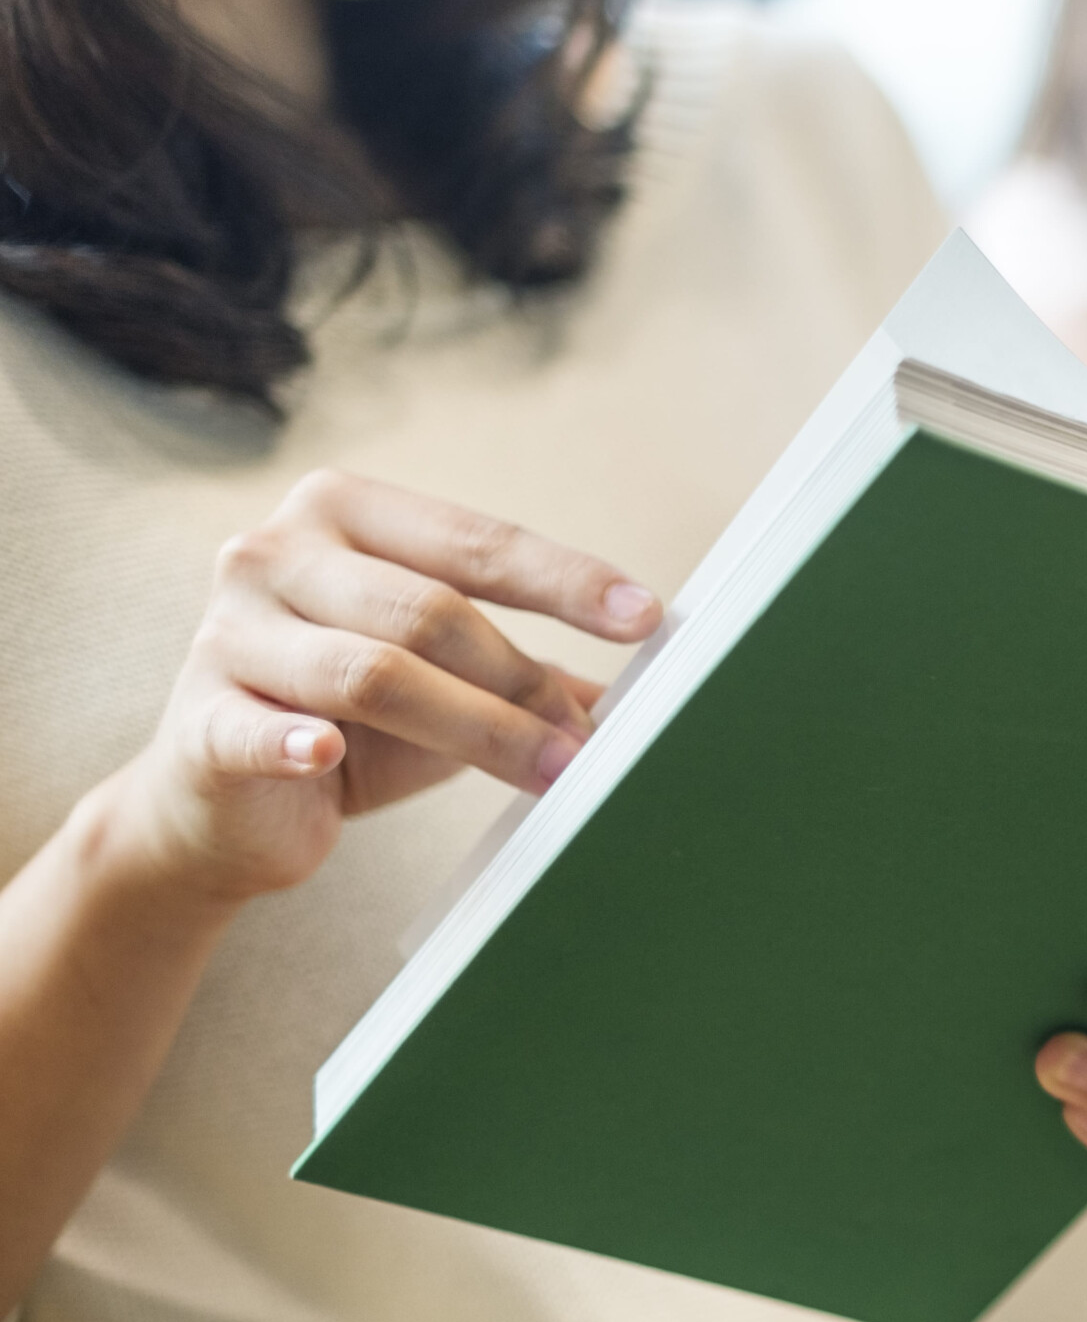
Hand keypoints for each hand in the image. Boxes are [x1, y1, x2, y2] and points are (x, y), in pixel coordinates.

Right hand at [95, 471, 660, 909]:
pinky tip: (325, 755)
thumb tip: (655, 684)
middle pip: (429, 611)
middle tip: (595, 738)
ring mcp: (225, 634)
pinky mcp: (197, 721)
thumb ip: (533, 672)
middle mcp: (273, 553)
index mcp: (343, 515)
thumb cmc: (354, 725)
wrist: (223, 806)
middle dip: (526, 680)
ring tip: (555, 771)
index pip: (472, 541)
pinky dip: (294, 743)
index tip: (647, 616)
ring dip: (481, 729)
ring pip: (373, 673)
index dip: (563, 580)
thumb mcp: (451, 684)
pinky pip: (255, 730)